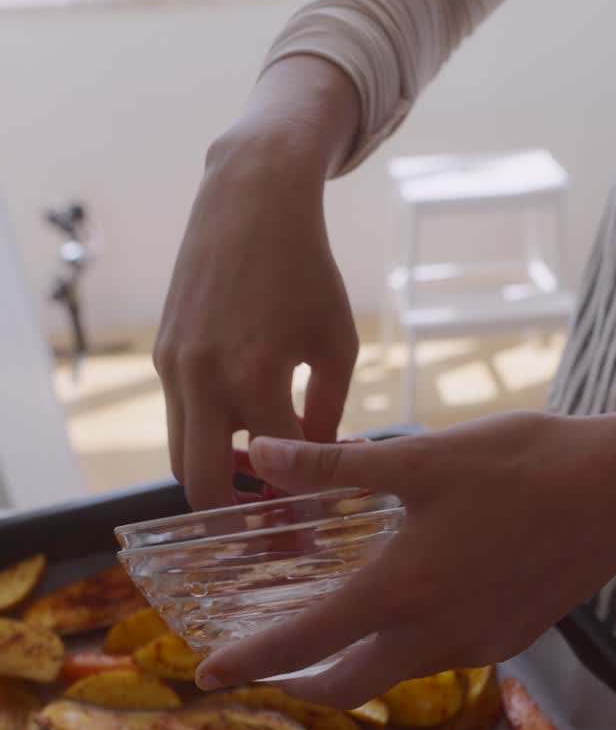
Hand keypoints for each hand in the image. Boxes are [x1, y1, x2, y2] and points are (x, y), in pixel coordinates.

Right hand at [154, 59, 360, 509]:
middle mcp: (204, 378)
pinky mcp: (163, 354)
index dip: (292, 507)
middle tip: (269, 522)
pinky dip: (207, 438)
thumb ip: (326, 415)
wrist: (251, 200)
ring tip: (260, 479)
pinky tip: (244, 432)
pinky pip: (179, 418)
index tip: (307, 529)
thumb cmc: (309, 271)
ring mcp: (175, 368)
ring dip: (217, 477)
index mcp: (256, 377)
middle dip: (234, 516)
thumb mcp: (337, 345)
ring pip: (180, 457)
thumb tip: (318, 468)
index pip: (272, 473)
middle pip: (200, 487)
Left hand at [196, 411, 615, 704]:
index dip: (251, 661)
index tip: (208, 676)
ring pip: (397, 669)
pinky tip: (415, 595)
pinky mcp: (509, 639)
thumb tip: (263, 457)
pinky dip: (409, 640)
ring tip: (337, 618)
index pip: (305, 644)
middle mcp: (434, 635)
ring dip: (357, 658)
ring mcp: (476, 644)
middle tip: (270, 663)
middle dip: (301, 683)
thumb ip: (333, 468)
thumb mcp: (421, 459)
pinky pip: (442, 652)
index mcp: (401, 591)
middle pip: (349, 684)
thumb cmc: (523, 467)